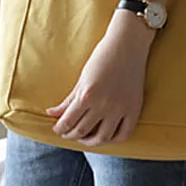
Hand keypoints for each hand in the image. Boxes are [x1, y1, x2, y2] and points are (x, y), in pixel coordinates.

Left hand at [47, 12, 154, 148]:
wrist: (128, 44)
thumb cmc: (102, 57)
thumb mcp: (82, 78)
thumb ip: (68, 99)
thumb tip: (51, 114)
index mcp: (87, 95)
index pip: (67, 122)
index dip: (60, 128)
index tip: (58, 128)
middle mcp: (103, 105)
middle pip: (82, 131)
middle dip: (71, 134)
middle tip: (68, 132)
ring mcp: (120, 109)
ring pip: (102, 138)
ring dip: (89, 141)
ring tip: (84, 138)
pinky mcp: (134, 109)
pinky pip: (124, 134)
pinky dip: (113, 140)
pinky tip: (106, 136)